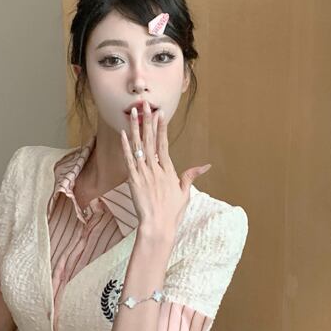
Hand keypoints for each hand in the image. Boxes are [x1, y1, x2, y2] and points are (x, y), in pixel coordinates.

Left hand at [120, 101, 210, 236]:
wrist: (158, 226)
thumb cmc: (172, 212)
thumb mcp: (185, 192)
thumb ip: (191, 176)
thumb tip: (206, 165)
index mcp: (168, 170)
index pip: (164, 144)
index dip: (161, 128)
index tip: (160, 114)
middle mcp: (156, 169)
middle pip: (151, 140)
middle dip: (148, 121)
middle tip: (145, 105)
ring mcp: (144, 174)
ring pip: (139, 146)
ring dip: (136, 128)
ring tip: (133, 113)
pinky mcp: (133, 181)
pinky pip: (129, 160)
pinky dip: (126, 146)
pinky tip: (124, 133)